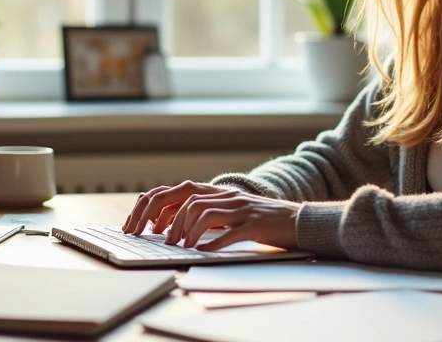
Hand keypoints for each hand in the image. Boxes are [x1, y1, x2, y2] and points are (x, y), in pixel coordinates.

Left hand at [121, 180, 300, 250]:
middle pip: (187, 198)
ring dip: (188, 231)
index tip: (142, 225)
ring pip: (205, 212)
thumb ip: (208, 213)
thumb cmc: (262, 221)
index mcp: (218, 192)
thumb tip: (174, 225)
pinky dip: (214, 242)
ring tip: (182, 247)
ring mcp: (242, 209)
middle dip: (166, 219)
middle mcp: (227, 196)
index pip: (178, 190)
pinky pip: (230, 232)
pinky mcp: (255, 224)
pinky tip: (204, 251)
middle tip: (157, 240)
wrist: (299, 220)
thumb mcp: (231, 213)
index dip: (156, 206)